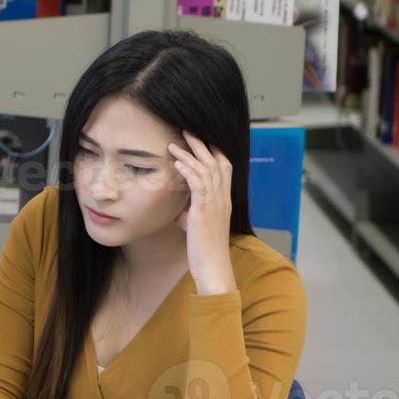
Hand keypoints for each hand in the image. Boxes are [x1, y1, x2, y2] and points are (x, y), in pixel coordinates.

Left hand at [168, 131, 236, 295]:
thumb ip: (192, 218)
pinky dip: (188, 171)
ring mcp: (216, 204)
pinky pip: (198, 185)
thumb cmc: (205, 251)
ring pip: (206, 170)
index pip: (224, 169)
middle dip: (201, 145)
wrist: (213, 267)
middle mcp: (223, 199)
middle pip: (216, 163)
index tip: (200, 140)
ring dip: (189, 154)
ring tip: (174, 143)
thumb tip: (181, 215)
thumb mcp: (198, 230)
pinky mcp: (204, 211)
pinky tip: (177, 163)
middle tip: (187, 131)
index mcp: (224, 201)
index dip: (213, 152)